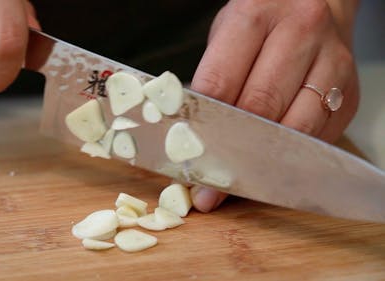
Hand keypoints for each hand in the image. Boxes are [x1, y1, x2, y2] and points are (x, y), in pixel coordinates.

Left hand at [190, 0, 359, 211]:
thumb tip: (190, 135)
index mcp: (255, 15)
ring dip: (261, 163)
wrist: (321, 4)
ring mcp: (331, 63)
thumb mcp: (227, 34)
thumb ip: (212, 77)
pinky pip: (318, 137)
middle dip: (229, 152)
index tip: (188, 156)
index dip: (201, 126)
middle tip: (208, 184)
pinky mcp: (350, 92)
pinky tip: (270, 166)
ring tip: (236, 183)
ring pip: (294, 129)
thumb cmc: (264, 22)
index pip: (220, 82)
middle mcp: (299, 33)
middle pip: (259, 108)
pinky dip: (290, 157)